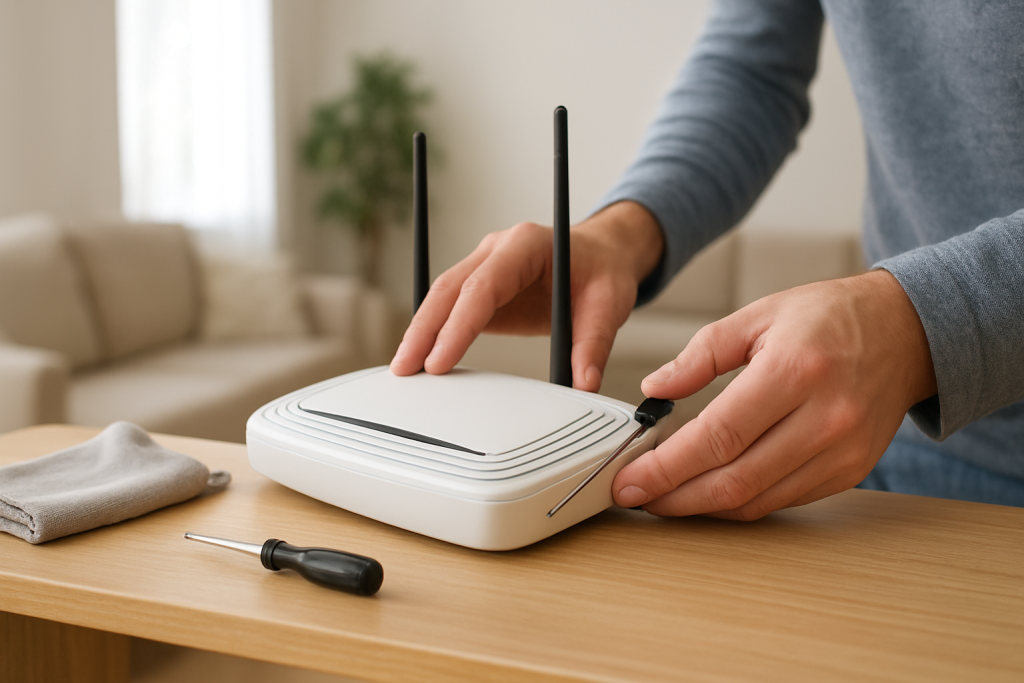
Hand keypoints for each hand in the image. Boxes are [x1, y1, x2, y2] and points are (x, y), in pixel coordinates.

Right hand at [390, 201, 663, 391]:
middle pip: (448, 289)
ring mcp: (483, 265)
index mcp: (525, 245)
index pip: (482, 286)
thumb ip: (593, 344)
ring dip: (421, 333)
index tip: (440, 360)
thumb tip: (583, 382)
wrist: (602, 255)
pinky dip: (434, 334)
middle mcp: (496, 250)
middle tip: (405, 370)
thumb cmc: (603, 272)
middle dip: (423, 331)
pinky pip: (450, 309)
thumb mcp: (609, 305)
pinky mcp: (480, 287)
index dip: (459, 325)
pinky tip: (421, 360)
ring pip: (441, 297)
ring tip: (404, 371)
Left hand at [613, 270, 936, 518]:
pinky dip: (739, 503)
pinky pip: (782, 500)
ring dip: (702, 506)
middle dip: (674, 497)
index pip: (718, 435)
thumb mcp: (759, 314)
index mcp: (795, 370)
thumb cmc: (829, 318)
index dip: (667, 466)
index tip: (628, 480)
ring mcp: (842, 451)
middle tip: (634, 497)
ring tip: (662, 497)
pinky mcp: (850, 471)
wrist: (906, 333)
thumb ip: (701, 353)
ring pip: (757, 500)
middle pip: (735, 480)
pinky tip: (708, 492)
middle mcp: (825, 418)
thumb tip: (656, 389)